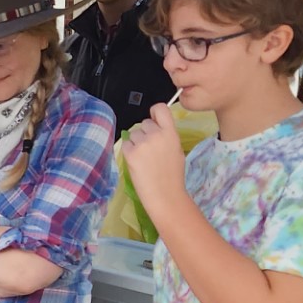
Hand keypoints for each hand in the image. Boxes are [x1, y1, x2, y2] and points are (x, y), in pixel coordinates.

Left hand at [123, 101, 187, 218]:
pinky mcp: (131, 153)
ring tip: (144, 158)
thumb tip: (155, 128)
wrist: (165, 194)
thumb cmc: (173, 176)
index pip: (160, 108)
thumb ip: (166, 136)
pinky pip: (125, 145)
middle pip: (144, 123)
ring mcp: (143, 143)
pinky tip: (137, 163)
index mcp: (171, 133)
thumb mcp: (176, 150)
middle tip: (149, 149)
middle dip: (145, 133)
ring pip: (133, 134)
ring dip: (135, 143)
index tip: (153, 120)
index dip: (155, 112)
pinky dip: (128, 152)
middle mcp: (156, 134)